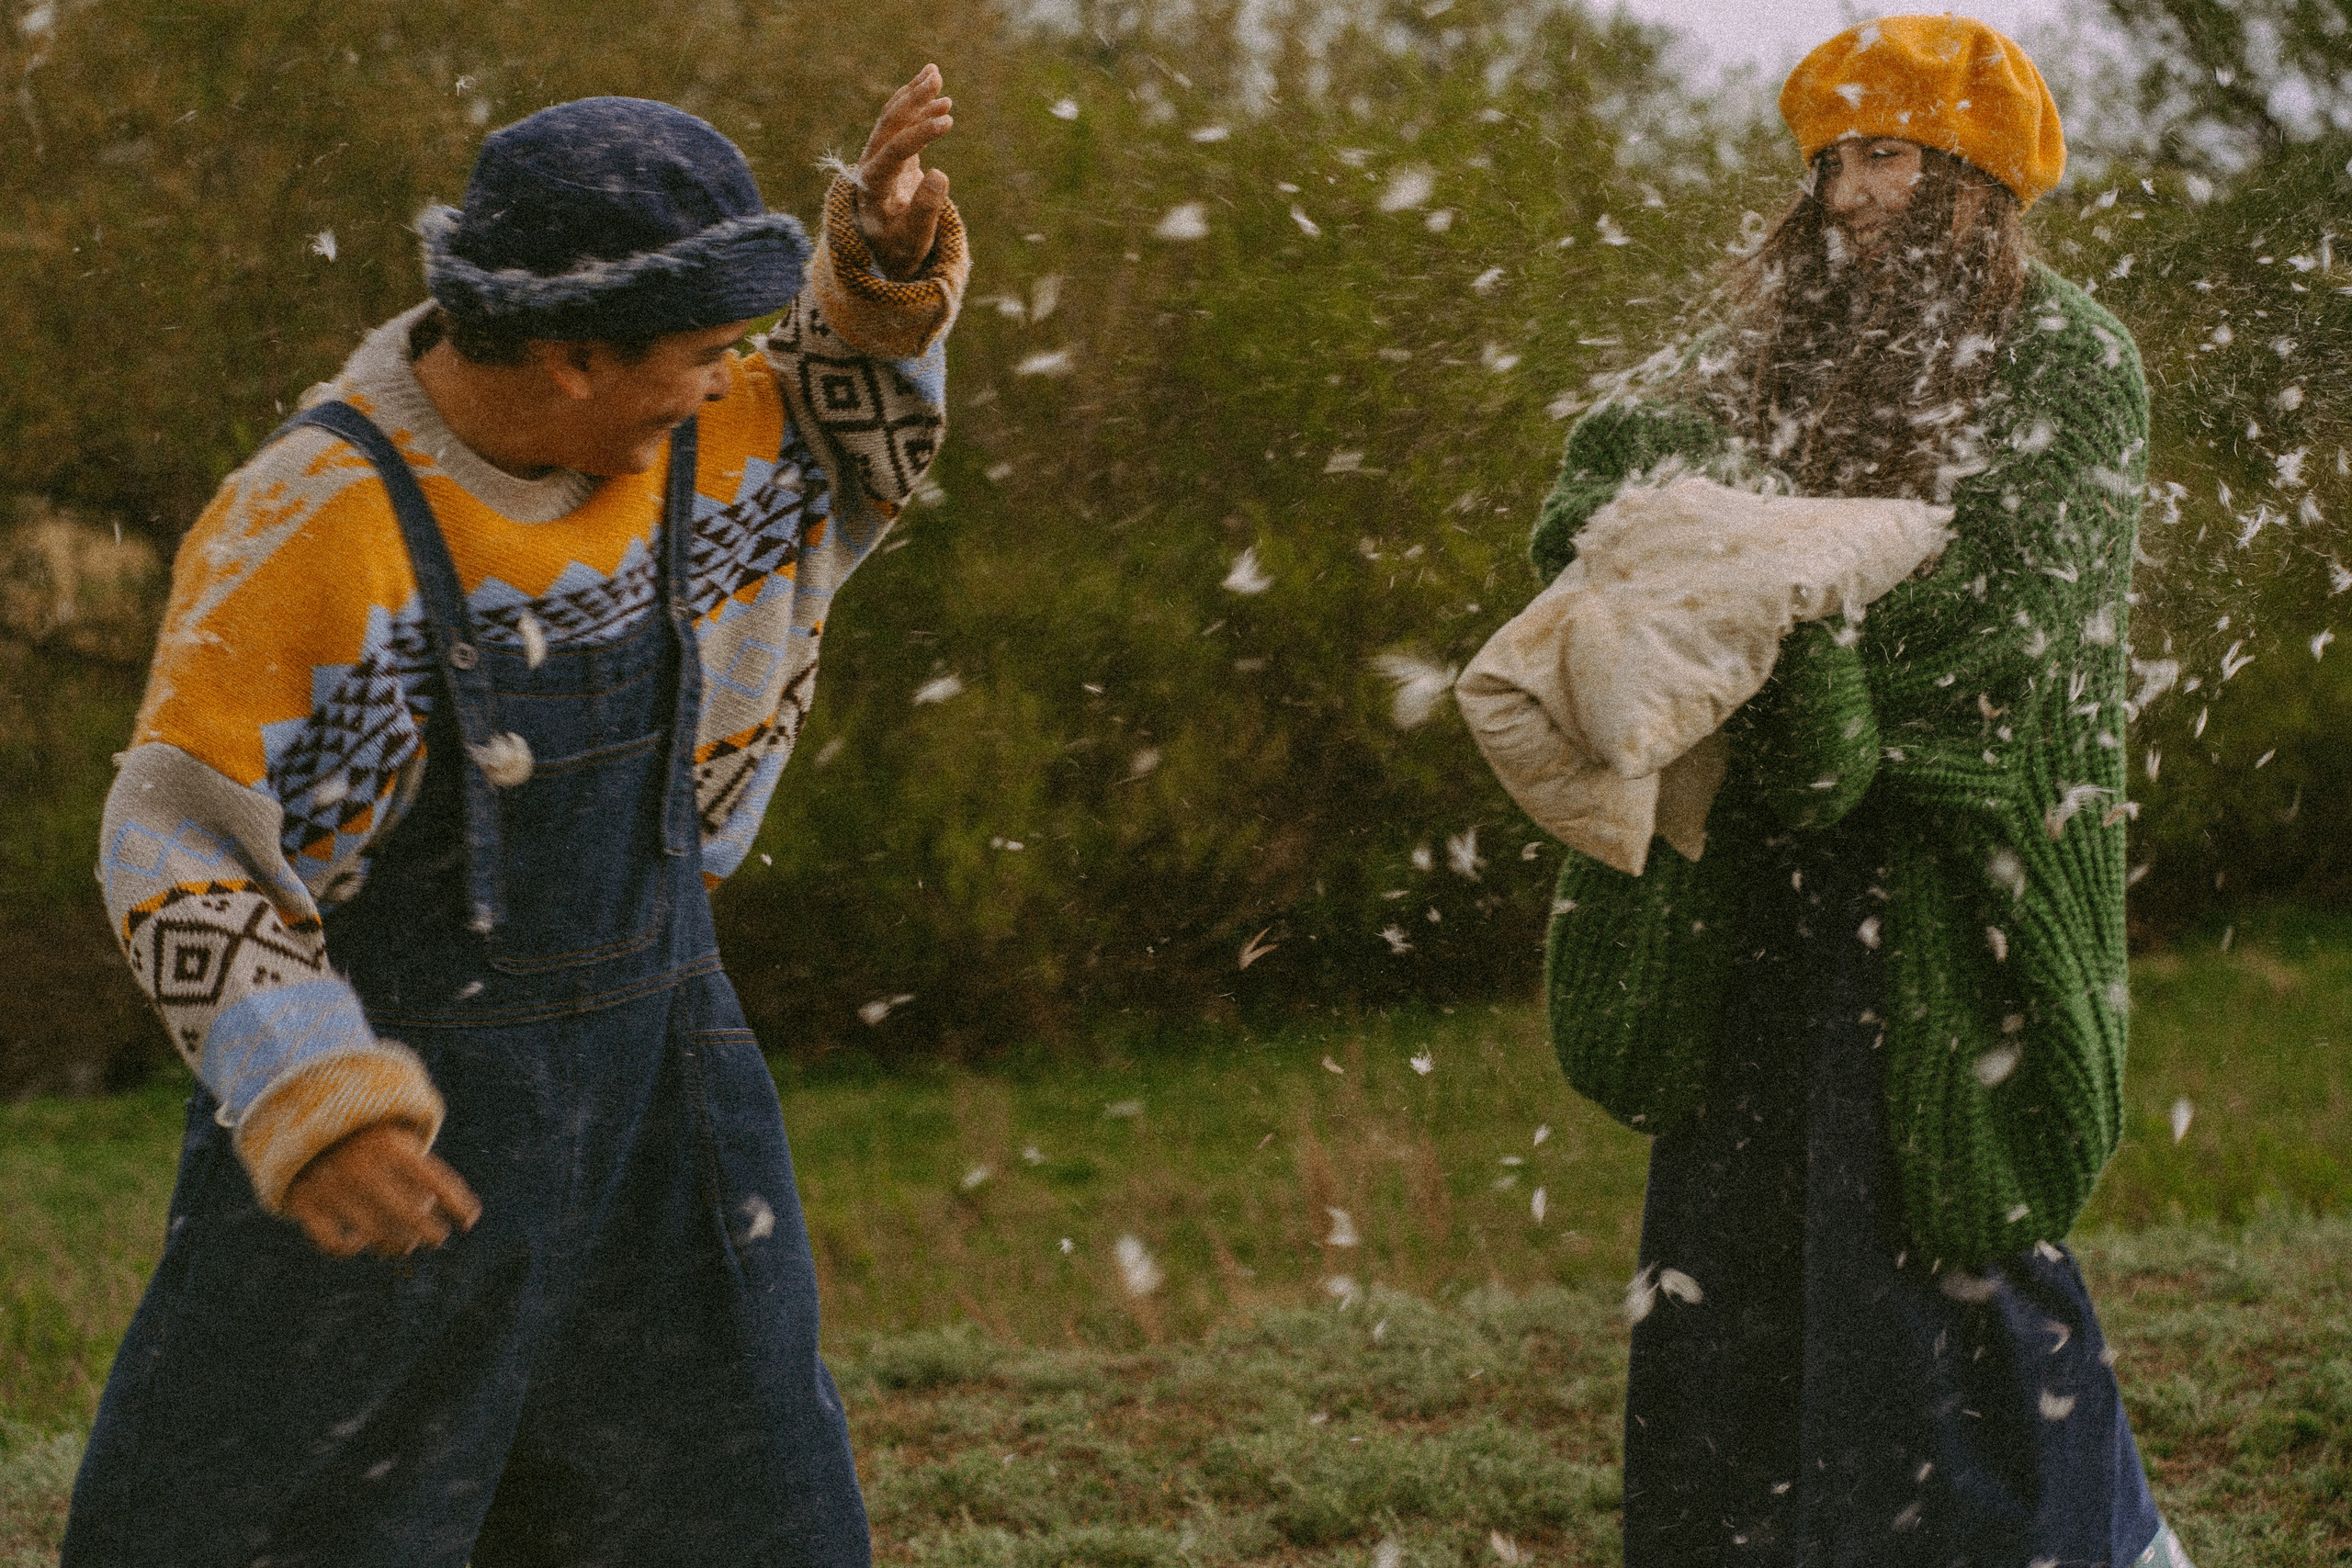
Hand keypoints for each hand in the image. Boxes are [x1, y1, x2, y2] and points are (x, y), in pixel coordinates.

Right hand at [283, 1122, 481, 1258]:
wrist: (299, 1122)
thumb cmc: (362, 1138)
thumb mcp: (394, 1138)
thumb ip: (422, 1170)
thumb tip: (462, 1216)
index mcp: (391, 1143)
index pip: (437, 1181)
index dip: (458, 1204)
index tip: (469, 1222)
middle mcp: (363, 1165)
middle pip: (410, 1213)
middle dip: (431, 1233)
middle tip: (436, 1238)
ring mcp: (331, 1185)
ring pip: (376, 1234)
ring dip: (395, 1245)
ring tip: (403, 1245)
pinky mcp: (303, 1202)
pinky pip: (333, 1242)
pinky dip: (348, 1247)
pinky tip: (357, 1241)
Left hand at [854, 63, 953, 280]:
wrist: (885, 252)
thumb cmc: (899, 249)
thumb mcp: (914, 239)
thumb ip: (925, 210)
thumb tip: (940, 175)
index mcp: (871, 186)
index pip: (893, 150)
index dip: (920, 134)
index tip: (948, 122)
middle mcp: (869, 165)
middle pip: (888, 125)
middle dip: (912, 101)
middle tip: (936, 81)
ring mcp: (878, 157)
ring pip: (893, 118)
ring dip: (914, 95)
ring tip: (935, 74)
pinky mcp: (890, 153)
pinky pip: (900, 122)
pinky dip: (917, 104)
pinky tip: (933, 87)